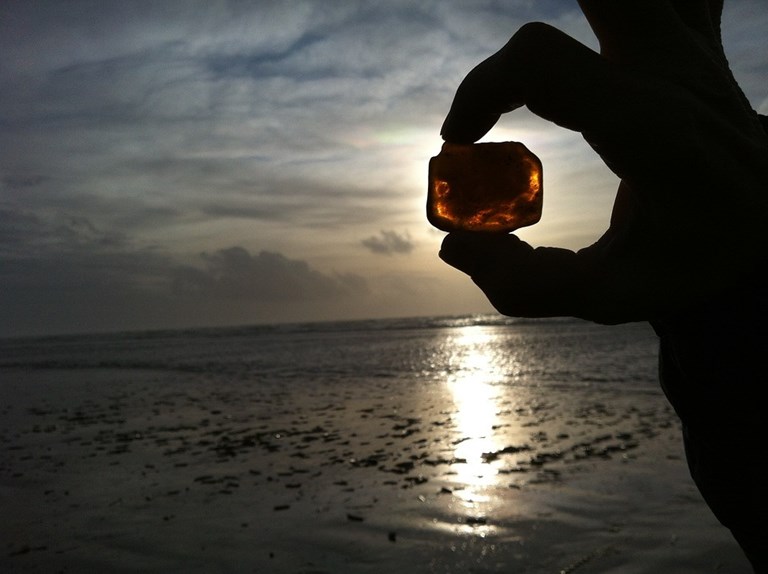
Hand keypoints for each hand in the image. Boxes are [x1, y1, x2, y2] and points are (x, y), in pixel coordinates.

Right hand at [438, 0, 767, 323]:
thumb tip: (455, 245)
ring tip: (539, 71)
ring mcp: (690, 47)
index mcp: (649, 128)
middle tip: (500, 92)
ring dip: (579, 3)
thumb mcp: (611, 297)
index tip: (462, 142)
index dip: (479, 90)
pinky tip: (602, 29)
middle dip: (524, 37)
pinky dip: (631, 1)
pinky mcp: (696, 41)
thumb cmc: (695, 257)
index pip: (540, 62)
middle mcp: (672, 72)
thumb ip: (527, 285)